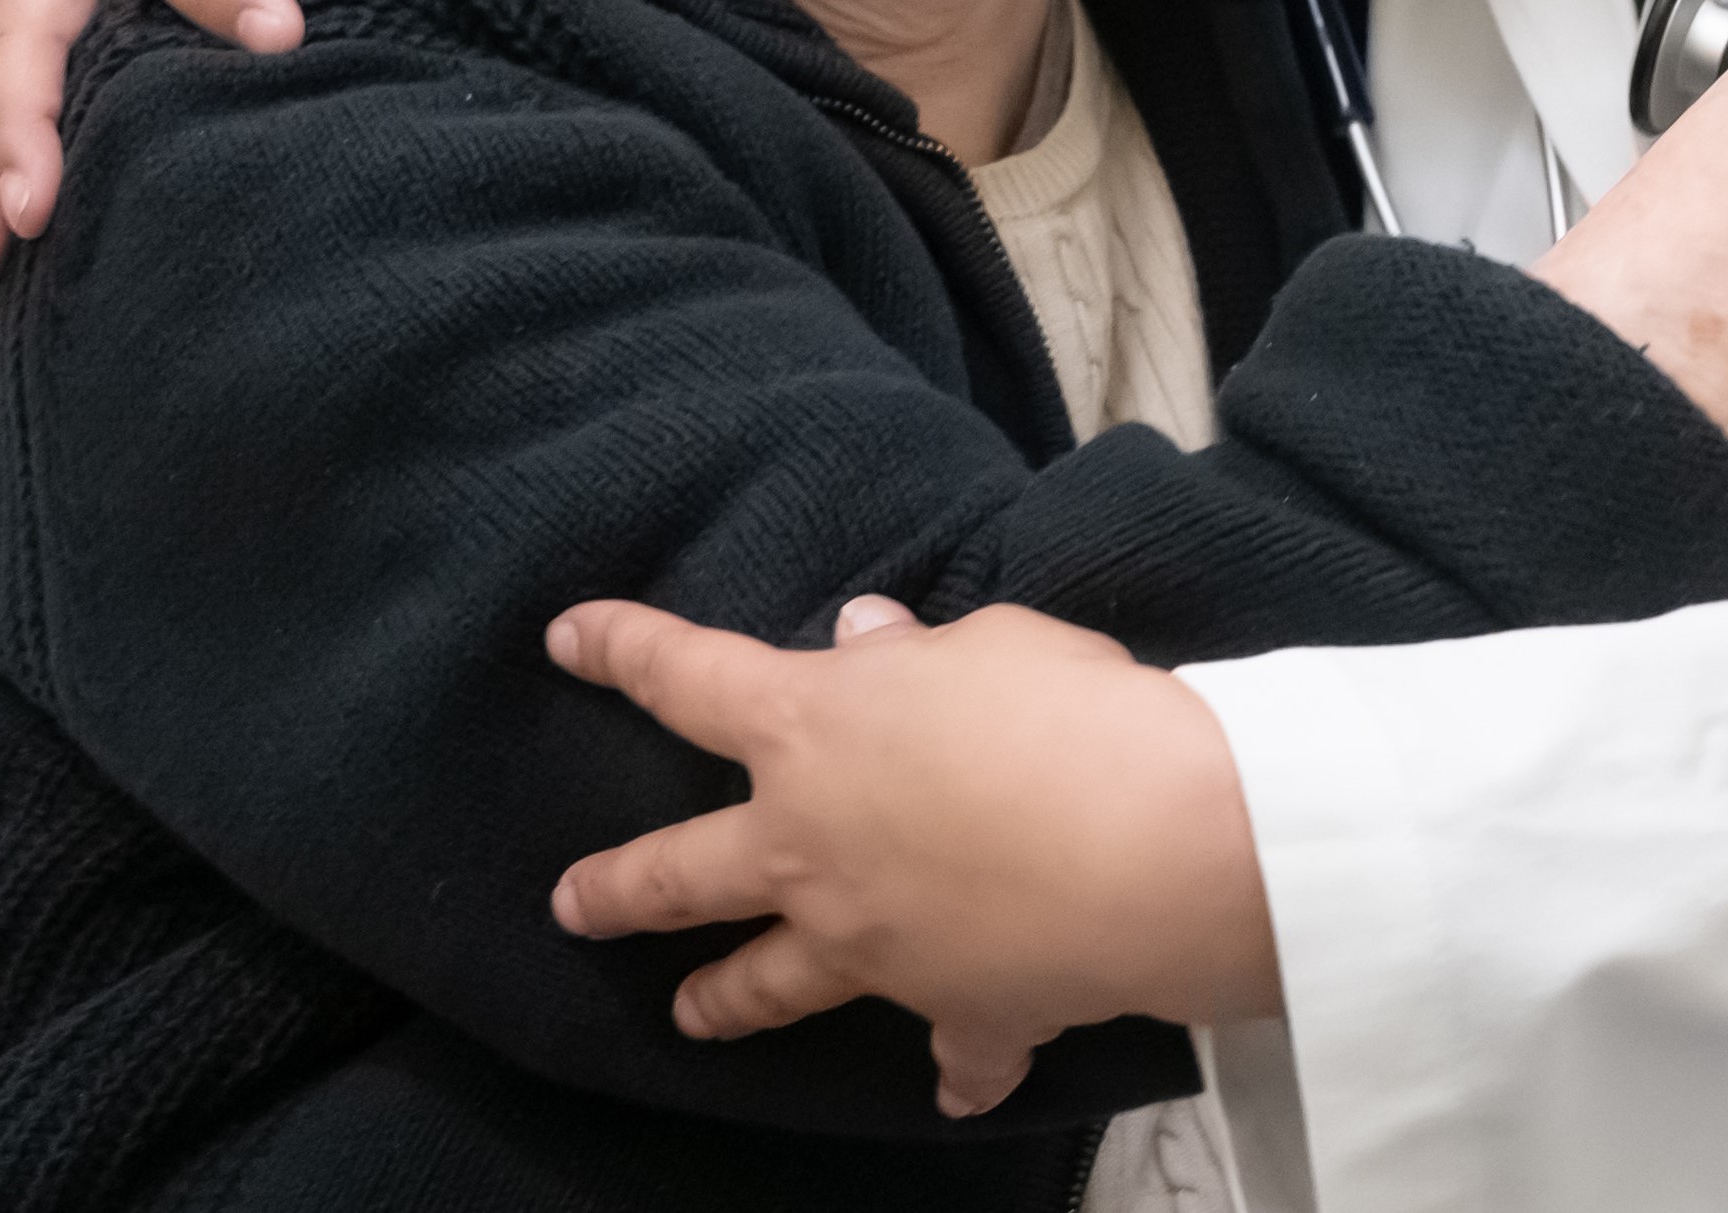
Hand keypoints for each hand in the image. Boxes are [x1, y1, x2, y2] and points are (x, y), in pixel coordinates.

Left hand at [542, 597, 1275, 1118]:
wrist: (1160, 849)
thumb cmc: (1072, 717)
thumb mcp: (991, 644)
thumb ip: (912, 655)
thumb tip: (867, 637)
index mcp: (810, 733)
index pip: (687, 677)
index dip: (620, 649)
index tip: (568, 639)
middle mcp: (813, 849)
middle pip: (680, 875)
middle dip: (616, 891)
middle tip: (571, 906)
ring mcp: (873, 946)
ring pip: (772, 982)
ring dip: (725, 1001)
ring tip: (689, 1016)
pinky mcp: (959, 1010)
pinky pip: (954, 1051)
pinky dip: (960, 1070)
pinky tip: (959, 1090)